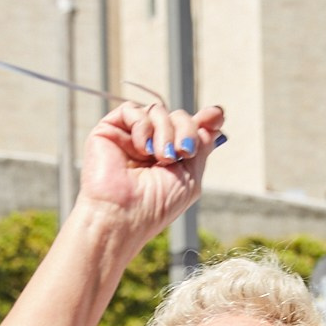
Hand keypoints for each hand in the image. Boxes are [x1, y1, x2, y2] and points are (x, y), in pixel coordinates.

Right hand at [74, 101, 225, 243]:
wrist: (123, 215)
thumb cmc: (156, 205)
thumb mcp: (191, 176)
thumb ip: (202, 145)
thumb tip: (215, 117)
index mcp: (169, 157)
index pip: (188, 128)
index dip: (205, 119)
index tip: (216, 116)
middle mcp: (150, 145)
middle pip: (177, 116)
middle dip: (186, 130)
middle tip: (183, 152)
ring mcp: (130, 137)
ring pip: (157, 111)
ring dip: (166, 132)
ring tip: (161, 157)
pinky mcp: (108, 131)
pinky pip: (132, 109)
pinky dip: (142, 125)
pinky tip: (141, 148)